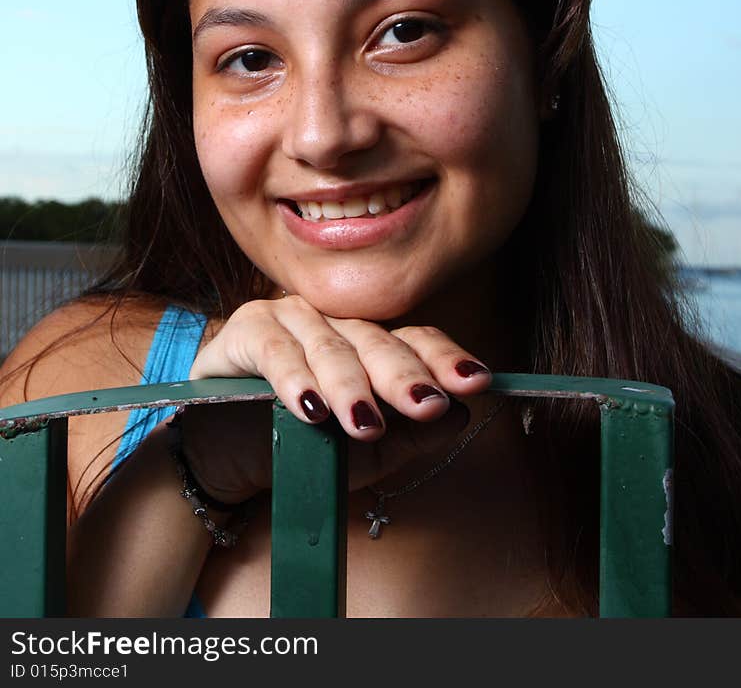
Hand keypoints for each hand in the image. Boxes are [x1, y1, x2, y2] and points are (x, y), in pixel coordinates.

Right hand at [180, 296, 492, 501]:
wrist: (225, 458)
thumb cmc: (302, 447)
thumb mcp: (367, 452)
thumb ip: (412, 434)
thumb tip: (460, 415)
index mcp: (369, 343)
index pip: (414, 340)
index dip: (444, 360)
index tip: (477, 382)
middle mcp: (336, 322)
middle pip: (378, 342)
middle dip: (405, 377)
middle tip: (427, 405)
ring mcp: (292, 318)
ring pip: (331, 348)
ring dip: (350, 387)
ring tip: (365, 423)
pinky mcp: (247, 329)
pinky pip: (277, 351)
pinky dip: (295, 380)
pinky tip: (310, 407)